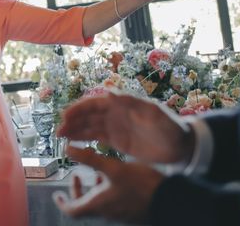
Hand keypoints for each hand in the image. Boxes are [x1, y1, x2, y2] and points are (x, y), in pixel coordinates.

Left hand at [54, 146, 163, 223]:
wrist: (171, 202)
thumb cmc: (141, 187)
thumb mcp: (113, 168)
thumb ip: (89, 159)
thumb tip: (67, 148)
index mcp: (98, 205)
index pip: (72, 210)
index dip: (62, 202)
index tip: (57, 194)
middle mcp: (107, 213)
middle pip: (84, 207)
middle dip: (78, 191)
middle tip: (77, 176)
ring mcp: (119, 214)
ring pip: (99, 203)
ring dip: (94, 188)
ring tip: (98, 172)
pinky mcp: (131, 211)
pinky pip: (113, 203)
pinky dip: (108, 190)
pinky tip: (118, 176)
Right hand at [57, 92, 193, 163]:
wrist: (181, 147)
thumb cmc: (170, 127)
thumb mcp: (154, 114)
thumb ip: (133, 104)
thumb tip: (111, 93)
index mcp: (121, 104)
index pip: (95, 103)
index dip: (80, 108)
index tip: (66, 115)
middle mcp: (115, 114)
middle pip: (88, 115)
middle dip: (73, 120)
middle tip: (59, 129)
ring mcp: (114, 127)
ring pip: (89, 126)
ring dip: (74, 130)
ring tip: (60, 136)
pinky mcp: (116, 141)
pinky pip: (95, 138)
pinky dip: (83, 139)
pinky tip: (72, 142)